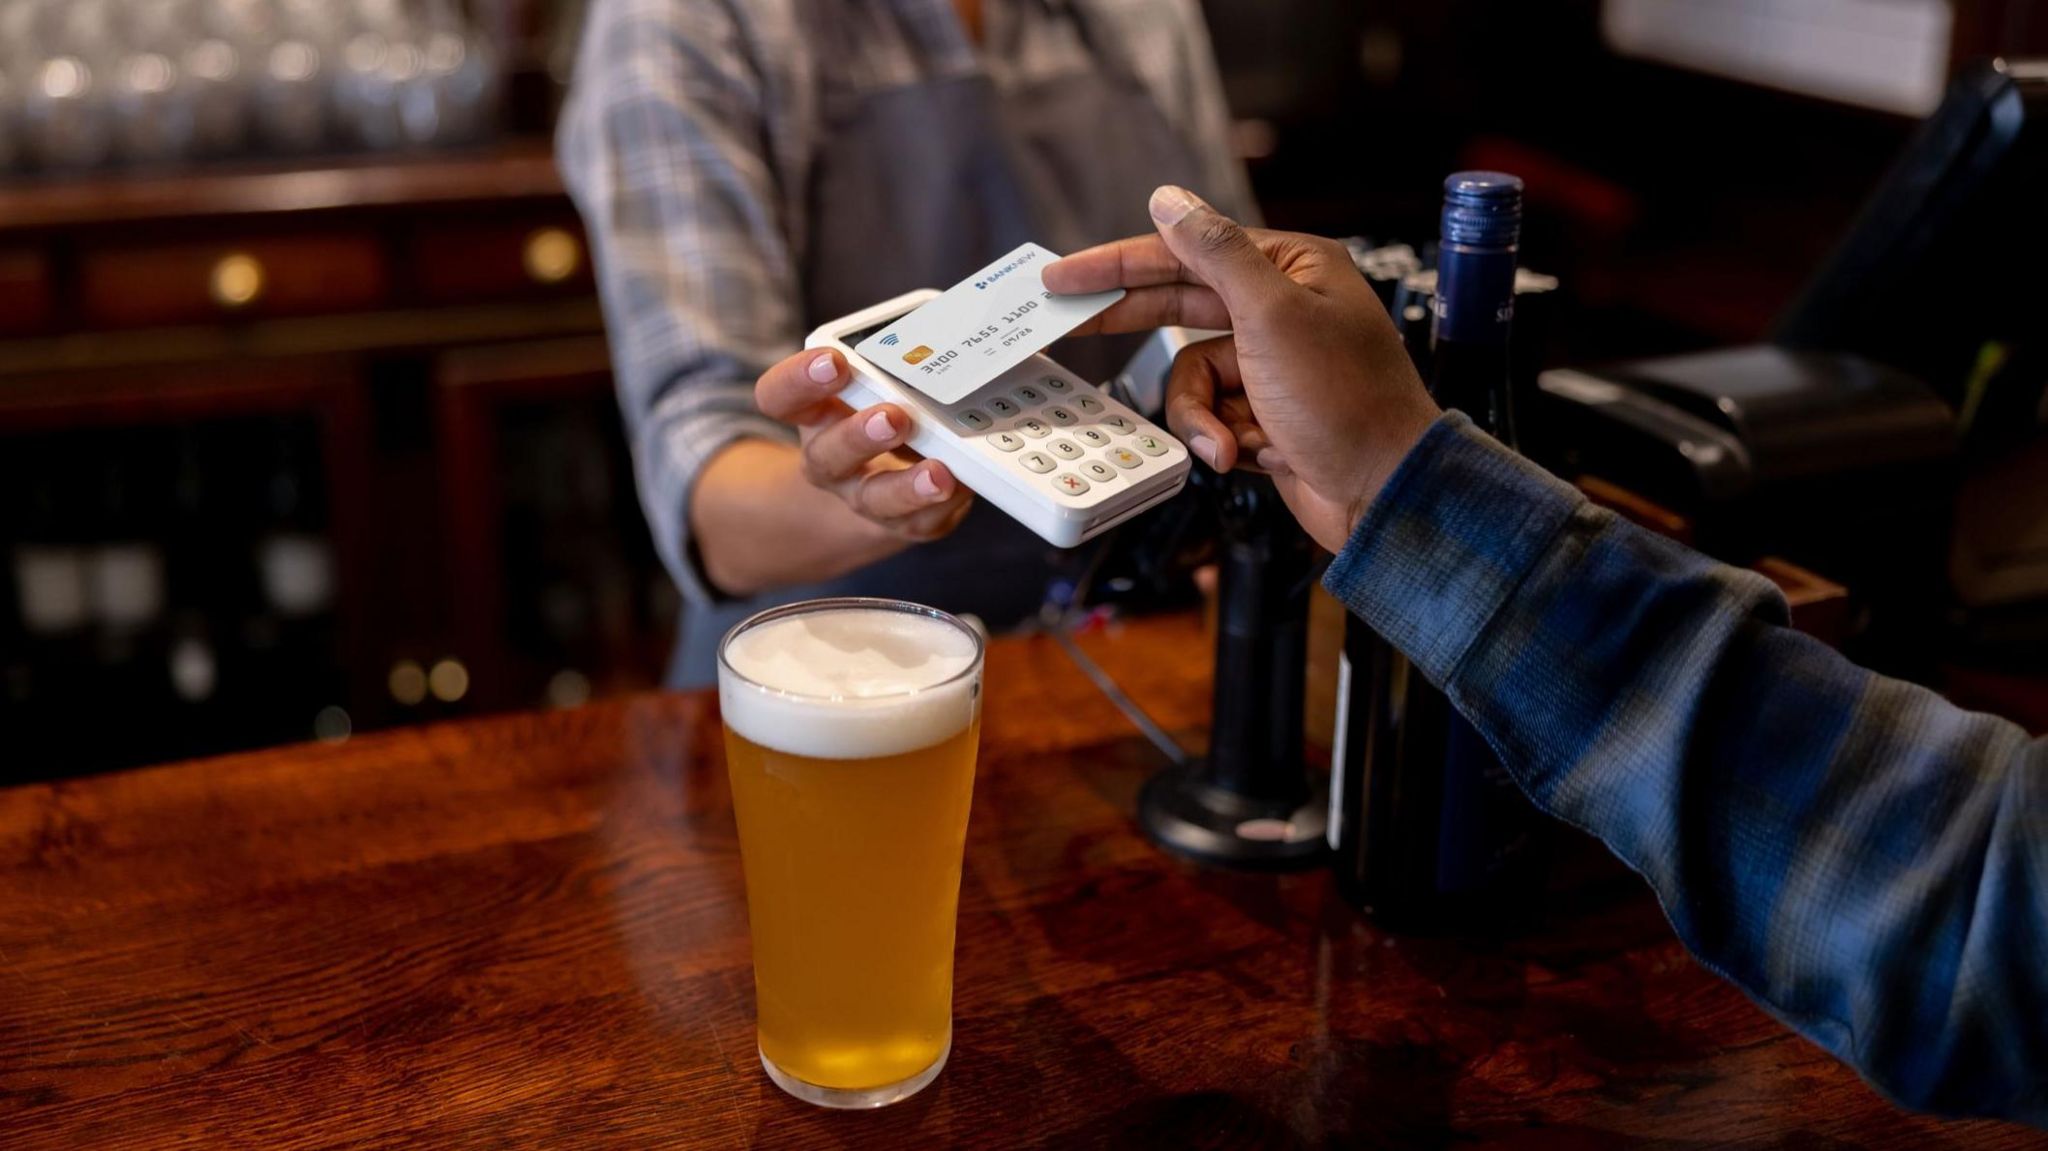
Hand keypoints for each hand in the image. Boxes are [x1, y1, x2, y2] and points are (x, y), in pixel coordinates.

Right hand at [753, 348, 974, 543]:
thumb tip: (943, 324)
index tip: (834, 360)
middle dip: (859, 435)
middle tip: (893, 416)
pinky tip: (963, 484)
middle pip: (826, 453)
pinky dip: (945, 504)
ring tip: (937, 472)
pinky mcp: (904, 521)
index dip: (799, 379)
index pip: (780, 396)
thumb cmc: (883, 409)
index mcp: (814, 412)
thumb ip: (896, 358)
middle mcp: (830, 457)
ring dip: (905, 485)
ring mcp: (863, 494)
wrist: (888, 481)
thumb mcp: (878, 381)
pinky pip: (921, 520)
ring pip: (874, 498)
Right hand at [1044, 187, 1440, 552]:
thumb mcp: (1273, 315)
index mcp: (1291, 268)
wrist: (1383, 491)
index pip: (1188, 252)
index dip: (1119, 262)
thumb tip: (1170, 201)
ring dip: (1201, 414)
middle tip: (1068, 321)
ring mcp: (1270, 364)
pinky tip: (1252, 453)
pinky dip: (1221, 438)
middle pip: (1180, 305)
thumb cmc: (1347, 400)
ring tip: (1227, 439)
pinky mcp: (1264, 413)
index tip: (1065, 275)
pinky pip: (1209, 415)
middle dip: (1134, 325)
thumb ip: (1214, 252)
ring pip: (1191, 375)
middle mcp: (1281, 309)